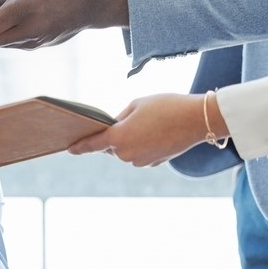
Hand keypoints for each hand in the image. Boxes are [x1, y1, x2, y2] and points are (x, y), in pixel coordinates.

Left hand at [68, 93, 205, 166]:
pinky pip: (139, 154)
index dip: (80, 146)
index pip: (92, 144)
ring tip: (149, 124)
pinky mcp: (152, 164)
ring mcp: (139, 161)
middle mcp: (126, 153)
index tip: (69, 149)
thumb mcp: (137, 104)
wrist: (198, 120)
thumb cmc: (166, 106)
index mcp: (118, 137)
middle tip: (132, 120)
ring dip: (130, 140)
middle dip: (115, 135)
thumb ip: (120, 118)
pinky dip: (142, 145)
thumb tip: (114, 128)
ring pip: (126, 151)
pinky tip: (156, 133)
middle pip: (111, 146)